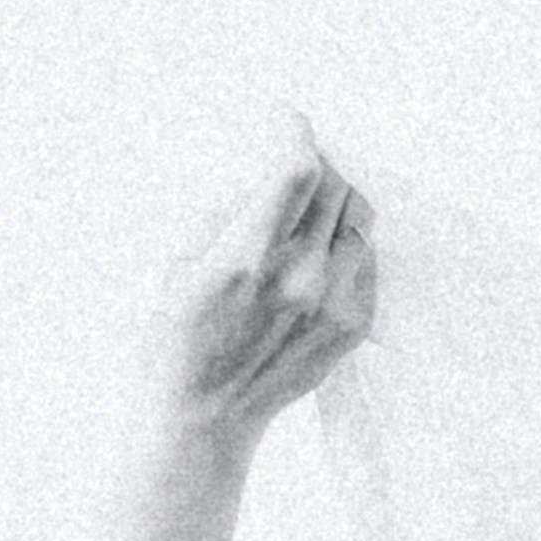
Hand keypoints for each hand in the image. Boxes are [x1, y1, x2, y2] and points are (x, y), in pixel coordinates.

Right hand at [169, 155, 378, 440]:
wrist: (201, 422)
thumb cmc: (174, 343)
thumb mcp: (179, 267)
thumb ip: (225, 214)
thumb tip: (259, 178)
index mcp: (248, 257)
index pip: (297, 168)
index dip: (295, 130)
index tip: (284, 118)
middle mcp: (299, 278)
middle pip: (334, 184)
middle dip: (315, 161)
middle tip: (293, 163)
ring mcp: (331, 305)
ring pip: (359, 219)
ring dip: (335, 200)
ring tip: (309, 207)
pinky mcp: (350, 328)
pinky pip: (366, 261)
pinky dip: (347, 244)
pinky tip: (319, 252)